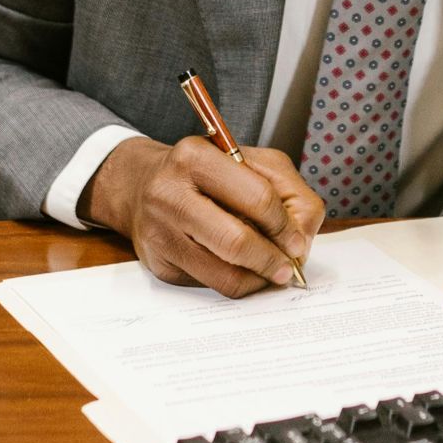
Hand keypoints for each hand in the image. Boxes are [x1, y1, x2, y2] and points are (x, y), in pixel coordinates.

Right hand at [83, 136, 325, 297]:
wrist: (142, 185)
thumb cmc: (206, 174)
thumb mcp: (251, 162)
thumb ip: (287, 191)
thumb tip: (301, 238)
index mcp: (196, 157)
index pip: (257, 197)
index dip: (286, 226)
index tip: (298, 242)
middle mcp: (170, 193)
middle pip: (236, 242)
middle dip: (272, 260)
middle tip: (289, 268)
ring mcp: (159, 231)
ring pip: (223, 274)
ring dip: (257, 279)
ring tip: (271, 272)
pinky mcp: (157, 263)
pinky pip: (208, 284)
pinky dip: (235, 283)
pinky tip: (242, 271)